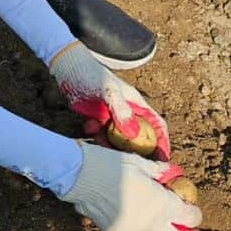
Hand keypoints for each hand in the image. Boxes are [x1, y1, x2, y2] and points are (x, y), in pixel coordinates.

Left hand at [49, 41, 170, 159]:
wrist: (68, 67)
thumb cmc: (92, 73)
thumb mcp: (108, 90)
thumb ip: (120, 109)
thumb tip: (132, 132)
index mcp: (136, 103)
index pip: (156, 125)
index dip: (162, 142)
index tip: (162, 160)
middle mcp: (127, 112)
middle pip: (138, 137)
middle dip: (135, 150)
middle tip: (131, 163)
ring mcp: (112, 117)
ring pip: (118, 139)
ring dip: (112, 144)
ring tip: (100, 139)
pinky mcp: (97, 120)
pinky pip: (102, 136)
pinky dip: (97, 136)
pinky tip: (88, 127)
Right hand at [58, 142, 201, 230]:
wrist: (79, 176)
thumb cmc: (112, 164)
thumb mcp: (140, 163)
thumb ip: (159, 172)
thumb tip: (171, 174)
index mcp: (162, 204)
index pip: (190, 217)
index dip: (194, 213)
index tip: (192, 209)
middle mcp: (151, 224)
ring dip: (156, 227)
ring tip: (148, 213)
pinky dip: (134, 225)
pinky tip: (125, 210)